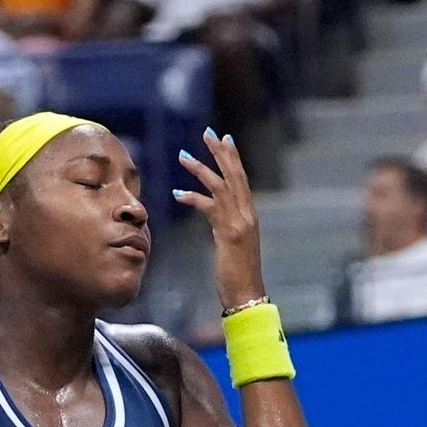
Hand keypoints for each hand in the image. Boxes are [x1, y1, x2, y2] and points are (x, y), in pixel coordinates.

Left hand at [174, 129, 264, 307]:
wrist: (247, 293)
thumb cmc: (238, 274)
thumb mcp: (233, 245)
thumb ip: (227, 227)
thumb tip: (217, 220)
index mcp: (249, 215)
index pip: (242, 179)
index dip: (233, 158)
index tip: (224, 139)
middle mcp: (247, 214)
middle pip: (234, 175)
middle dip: (220, 152)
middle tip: (208, 133)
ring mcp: (239, 222)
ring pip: (220, 186)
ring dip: (200, 169)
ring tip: (183, 156)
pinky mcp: (228, 232)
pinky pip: (208, 207)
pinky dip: (192, 197)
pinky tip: (177, 193)